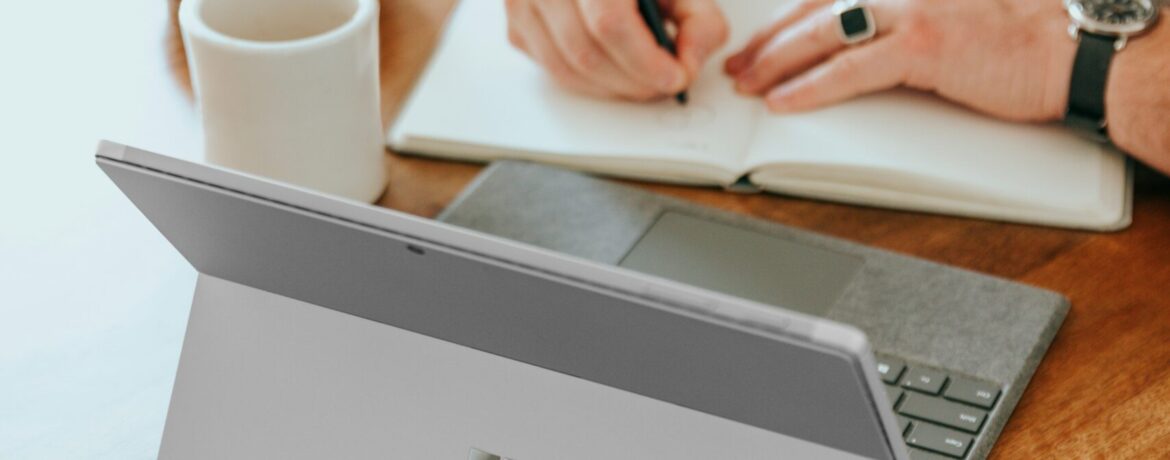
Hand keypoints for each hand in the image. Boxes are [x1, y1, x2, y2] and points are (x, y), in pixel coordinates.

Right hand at [505, 0, 729, 100]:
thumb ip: (699, 22)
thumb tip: (687, 67)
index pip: (608, 22)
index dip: (644, 60)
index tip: (675, 77)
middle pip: (585, 52)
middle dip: (632, 81)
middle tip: (665, 83)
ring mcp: (521, 2)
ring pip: (566, 69)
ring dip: (612, 87)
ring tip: (643, 78)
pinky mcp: (516, 25)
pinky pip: (553, 70)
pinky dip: (589, 80)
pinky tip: (613, 66)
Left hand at [723, 0, 1076, 121]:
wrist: (1069, 46)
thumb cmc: (1015, 36)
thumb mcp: (946, 14)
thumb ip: (897, 19)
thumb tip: (858, 42)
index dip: (786, 19)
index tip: (758, 40)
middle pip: (814, 11)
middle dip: (769, 41)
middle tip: (738, 65)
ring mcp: (909, 9)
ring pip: (822, 36)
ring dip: (777, 62)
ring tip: (748, 84)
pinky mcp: (922, 46)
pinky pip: (850, 68)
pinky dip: (811, 86)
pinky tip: (783, 100)